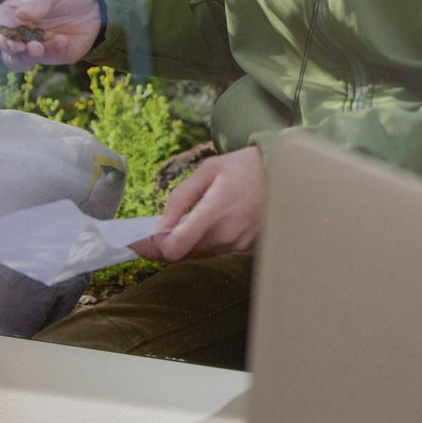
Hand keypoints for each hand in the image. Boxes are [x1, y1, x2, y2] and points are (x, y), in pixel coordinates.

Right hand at [0, 0, 101, 70]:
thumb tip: (21, 13)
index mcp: (11, 15)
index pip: (0, 29)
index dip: (4, 38)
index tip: (16, 42)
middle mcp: (20, 34)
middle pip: (9, 52)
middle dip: (16, 53)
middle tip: (30, 47)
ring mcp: (38, 46)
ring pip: (26, 60)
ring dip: (33, 56)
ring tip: (41, 47)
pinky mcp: (57, 54)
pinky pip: (53, 58)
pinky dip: (56, 52)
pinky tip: (64, 40)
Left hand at [129, 146, 265, 262]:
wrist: (285, 173)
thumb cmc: (244, 167)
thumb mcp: (208, 170)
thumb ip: (180, 198)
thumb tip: (160, 226)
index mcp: (215, 211)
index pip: (174, 248)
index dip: (150, 248)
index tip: (136, 241)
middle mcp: (227, 234)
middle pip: (182, 254)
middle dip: (164, 244)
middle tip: (153, 231)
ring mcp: (239, 244)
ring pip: (198, 255)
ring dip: (185, 243)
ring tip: (182, 224)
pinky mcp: (246, 248)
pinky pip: (215, 251)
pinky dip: (204, 242)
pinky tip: (206, 225)